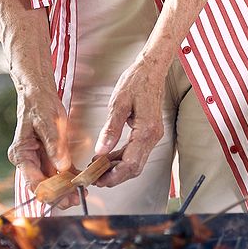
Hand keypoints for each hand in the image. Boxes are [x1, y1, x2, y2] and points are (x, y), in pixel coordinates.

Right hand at [8, 74, 71, 203]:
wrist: (38, 92)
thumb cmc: (39, 104)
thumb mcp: (48, 123)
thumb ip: (55, 146)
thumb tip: (62, 167)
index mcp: (21, 153)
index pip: (33, 181)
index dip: (50, 191)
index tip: (66, 195)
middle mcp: (27, 160)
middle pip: (42, 184)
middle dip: (59, 194)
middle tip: (77, 198)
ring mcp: (37, 159)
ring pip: (51, 180)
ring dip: (65, 188)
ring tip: (82, 193)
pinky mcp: (48, 155)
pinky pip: (58, 170)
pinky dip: (68, 176)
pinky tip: (81, 180)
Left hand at [89, 53, 170, 189]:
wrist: (152, 69)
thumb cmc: (136, 81)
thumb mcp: (118, 103)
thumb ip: (110, 129)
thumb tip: (101, 151)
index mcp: (146, 130)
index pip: (130, 163)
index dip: (113, 175)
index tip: (96, 178)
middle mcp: (153, 136)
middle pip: (134, 167)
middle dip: (114, 177)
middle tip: (94, 178)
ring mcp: (153, 135)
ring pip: (136, 162)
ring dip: (117, 169)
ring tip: (97, 169)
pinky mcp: (150, 132)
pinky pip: (136, 152)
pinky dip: (122, 158)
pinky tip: (108, 157)